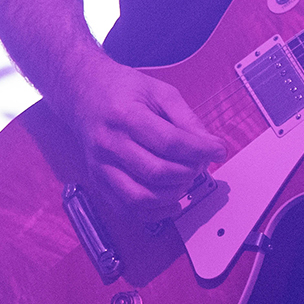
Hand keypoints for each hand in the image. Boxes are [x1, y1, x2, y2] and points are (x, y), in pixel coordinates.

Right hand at [65, 56, 226, 217]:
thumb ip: (186, 118)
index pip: (169, 142)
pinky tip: (172, 201)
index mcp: (124, 115)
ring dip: (172, 195)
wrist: (85, 94)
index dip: (200, 150)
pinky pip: (126, 209)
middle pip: (156, 172)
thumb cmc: (124, 90)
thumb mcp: (159, 91)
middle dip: (188, 172)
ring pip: (140, 197)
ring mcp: (100, 166)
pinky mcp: (98, 181)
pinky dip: (154, 213)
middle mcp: (108, 144)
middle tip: (201, 163)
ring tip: (186, 179)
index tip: (218, 150)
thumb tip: (210, 145)